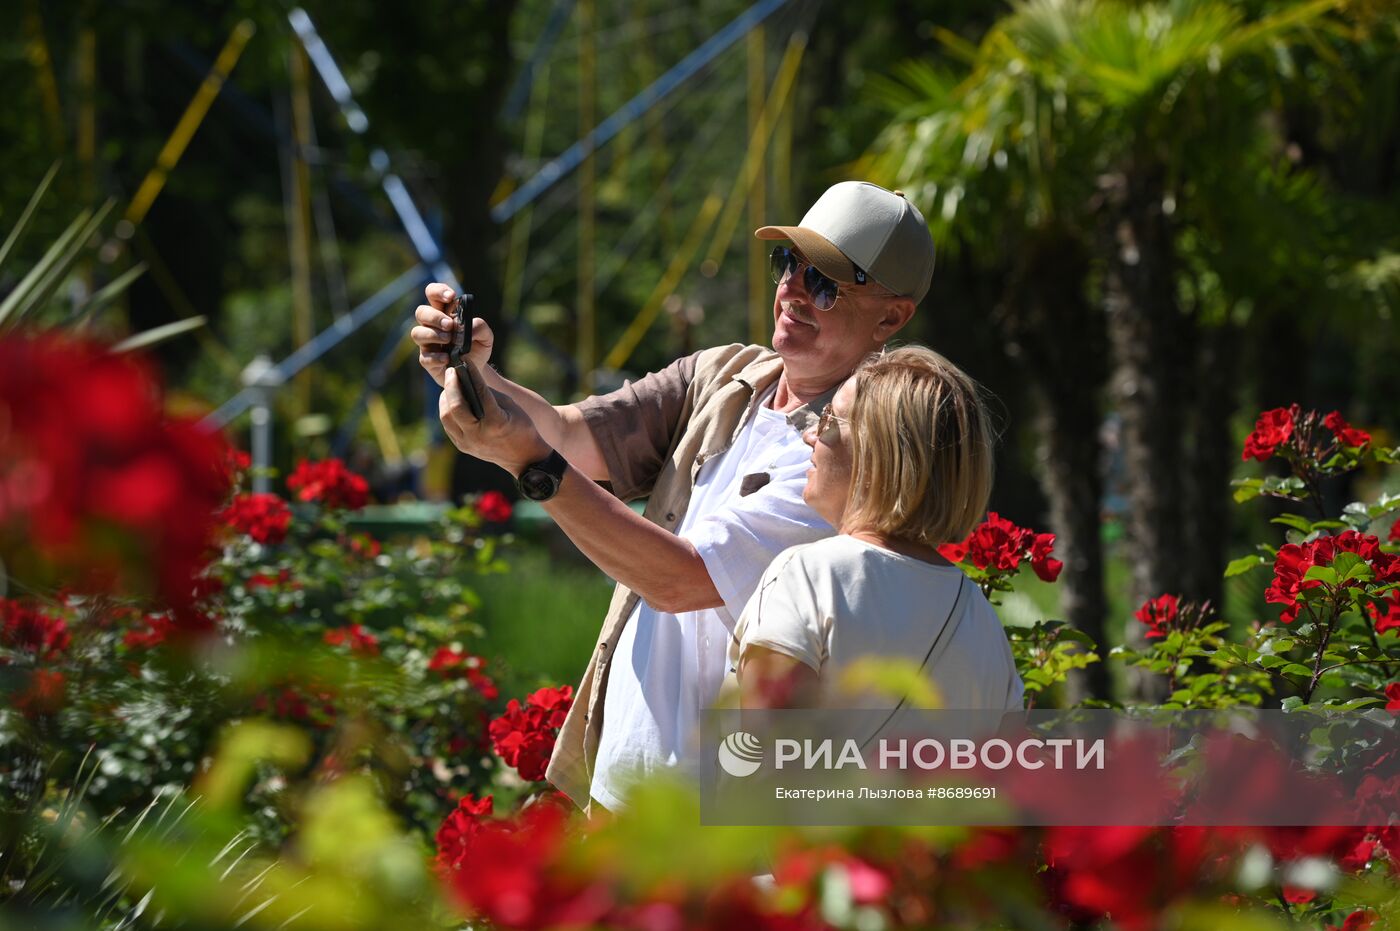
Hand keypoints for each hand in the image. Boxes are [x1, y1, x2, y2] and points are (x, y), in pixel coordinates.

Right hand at [412, 282, 493, 386]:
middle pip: (421, 312)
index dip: (438, 291)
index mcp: (444, 313)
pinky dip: (435, 356)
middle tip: (449, 325)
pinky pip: (424, 357)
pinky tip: (447, 358)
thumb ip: (480, 327)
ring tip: (448, 339)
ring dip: (432, 334)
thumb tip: (468, 327)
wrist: (477, 371)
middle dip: (434, 316)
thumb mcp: (486, 336)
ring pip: (417, 333)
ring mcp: (428, 343)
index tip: (451, 296)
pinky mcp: (428, 361)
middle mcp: (432, 326)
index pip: (433, 294)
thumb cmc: (477, 348)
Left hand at [439, 357, 550, 474]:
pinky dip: (447, 410)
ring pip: (446, 417)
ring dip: (446, 398)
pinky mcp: (463, 446)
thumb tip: (468, 379)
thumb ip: (488, 394)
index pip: (478, 392)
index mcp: (495, 423)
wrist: (524, 458)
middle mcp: (478, 435)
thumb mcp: (510, 407)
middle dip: (451, 385)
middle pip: (454, 407)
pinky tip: (451, 400)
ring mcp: (468, 443)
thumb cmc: (521, 428)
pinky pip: (448, 426)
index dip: (470, 374)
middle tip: (452, 371)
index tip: (465, 361)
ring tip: (450, 385)